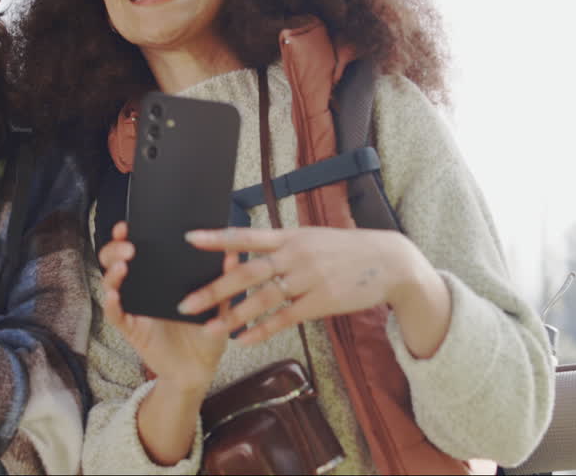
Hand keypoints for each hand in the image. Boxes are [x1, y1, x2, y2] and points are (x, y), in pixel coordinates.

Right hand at [98, 222, 238, 393]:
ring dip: (112, 273)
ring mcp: (133, 308)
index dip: (128, 236)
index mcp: (159, 277)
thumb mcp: (218, 304)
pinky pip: (116, 316)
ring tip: (123, 266)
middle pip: (116, 262)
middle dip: (116, 249)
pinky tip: (115, 296)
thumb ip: (222, 281)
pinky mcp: (131, 329)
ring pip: (111, 285)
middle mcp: (141, 289)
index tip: (130, 222)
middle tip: (128, 244)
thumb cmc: (206, 333)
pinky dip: (112, 305)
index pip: (138, 250)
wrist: (199, 369)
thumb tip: (233, 252)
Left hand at [177, 226, 442, 347]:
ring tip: (209, 330)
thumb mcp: (313, 237)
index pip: (245, 235)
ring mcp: (308, 279)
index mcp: (290, 236)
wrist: (390, 262)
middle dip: (213, 290)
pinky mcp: (321, 302)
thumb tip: (248, 244)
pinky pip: (284, 319)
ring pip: (262, 300)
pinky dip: (262, 330)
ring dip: (232, 317)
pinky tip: (243, 340)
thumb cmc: (346, 249)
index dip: (217, 238)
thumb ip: (282, 244)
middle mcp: (295, 255)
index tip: (189, 239)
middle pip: (246, 273)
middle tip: (186, 303)